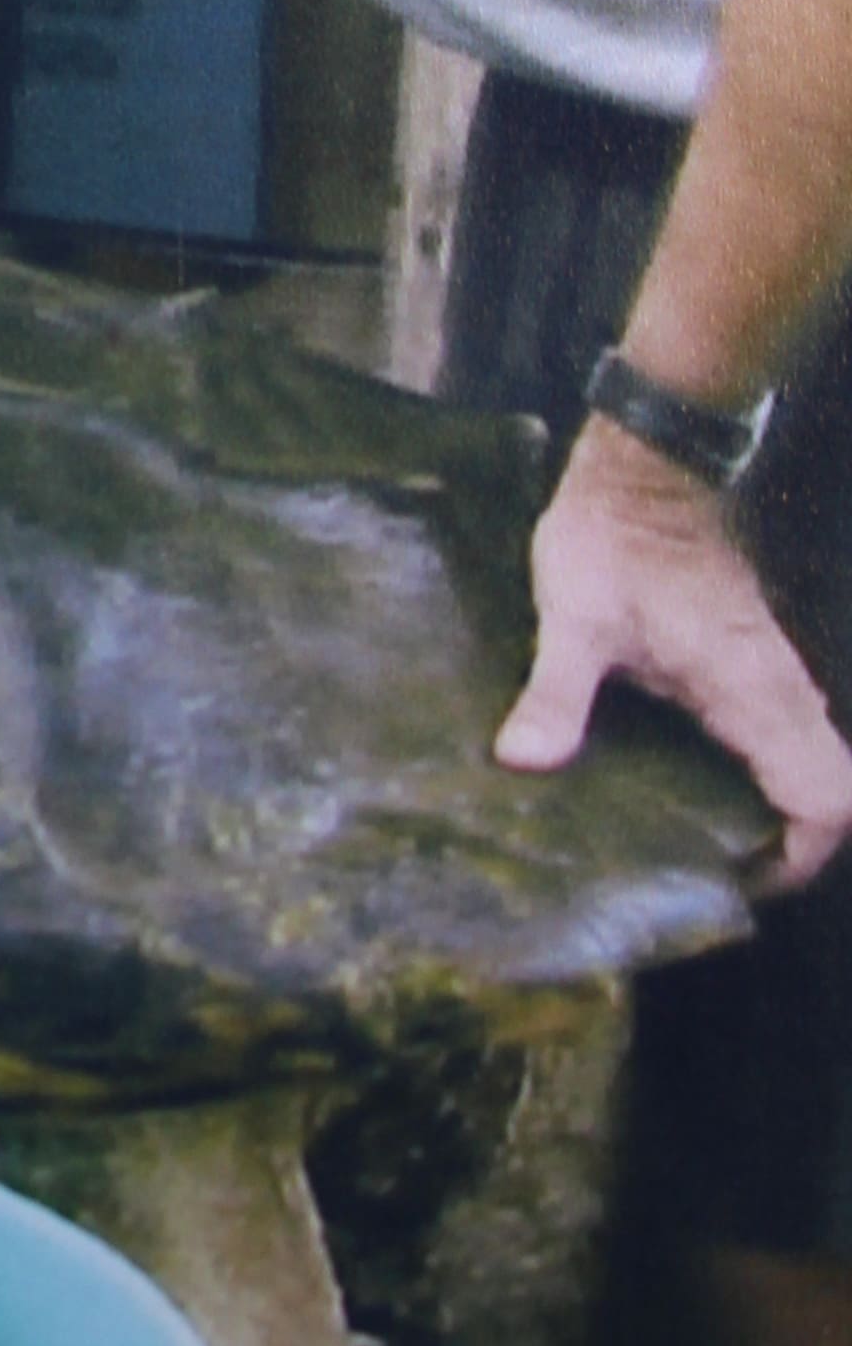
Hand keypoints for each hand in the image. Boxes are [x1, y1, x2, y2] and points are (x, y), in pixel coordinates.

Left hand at [498, 415, 851, 892]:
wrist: (644, 464)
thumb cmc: (612, 535)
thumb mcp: (573, 619)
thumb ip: (556, 694)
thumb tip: (524, 761)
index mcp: (752, 694)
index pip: (824, 802)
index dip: (797, 859)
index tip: (738, 880)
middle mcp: (779, 689)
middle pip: (826, 792)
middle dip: (785, 844)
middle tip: (707, 868)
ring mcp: (771, 672)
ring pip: (807, 761)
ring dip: (771, 807)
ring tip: (689, 838)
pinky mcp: (750, 657)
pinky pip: (781, 733)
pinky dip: (757, 770)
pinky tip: (683, 780)